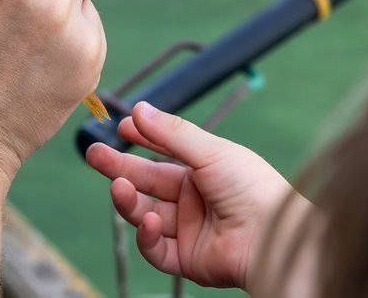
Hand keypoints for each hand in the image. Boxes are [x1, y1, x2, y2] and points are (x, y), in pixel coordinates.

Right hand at [86, 102, 302, 290]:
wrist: (273, 236)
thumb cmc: (252, 189)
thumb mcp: (211, 151)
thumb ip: (171, 133)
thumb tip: (139, 109)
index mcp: (204, 171)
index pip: (163, 152)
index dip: (142, 140)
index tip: (121, 127)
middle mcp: (194, 199)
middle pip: (147, 182)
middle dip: (120, 168)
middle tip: (94, 155)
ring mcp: (189, 229)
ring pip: (146, 214)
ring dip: (129, 201)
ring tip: (119, 188)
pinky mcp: (187, 259)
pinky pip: (156, 249)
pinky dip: (146, 236)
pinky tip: (147, 221)